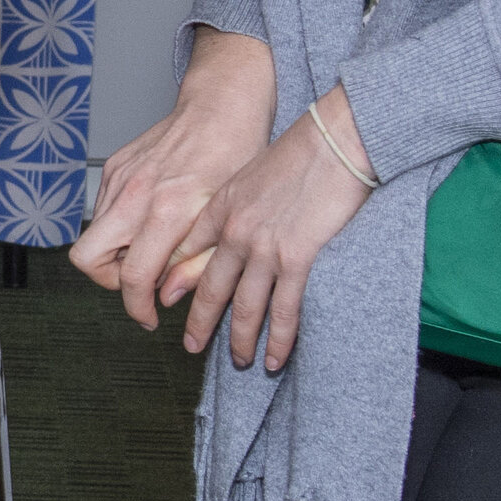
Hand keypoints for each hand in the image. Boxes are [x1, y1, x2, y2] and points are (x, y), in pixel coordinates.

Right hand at [70, 28, 276, 319]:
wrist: (222, 107)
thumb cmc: (235, 157)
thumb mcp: (227, 221)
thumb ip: (197, 264)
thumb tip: (167, 296)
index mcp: (164, 211)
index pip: (130, 276)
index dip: (137, 306)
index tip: (149, 315)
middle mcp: (132, 194)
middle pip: (86, 258)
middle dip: (109, 280)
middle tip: (142, 281)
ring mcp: (118, 178)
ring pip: (94, 235)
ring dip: (117, 250)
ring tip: (156, 246)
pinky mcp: (114, 167)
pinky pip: (103, 210)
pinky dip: (121, 224)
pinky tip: (153, 218)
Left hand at [156, 87, 374, 374]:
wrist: (333, 140)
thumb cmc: (298, 153)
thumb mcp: (248, 177)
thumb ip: (227, 209)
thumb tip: (217, 236)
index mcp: (219, 209)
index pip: (187, 256)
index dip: (175, 285)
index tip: (167, 305)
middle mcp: (234, 232)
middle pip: (210, 289)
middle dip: (200, 323)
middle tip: (191, 346)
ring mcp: (264, 248)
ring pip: (245, 306)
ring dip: (241, 339)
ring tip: (238, 361)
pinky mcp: (298, 257)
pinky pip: (285, 309)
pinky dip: (280, 339)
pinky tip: (276, 357)